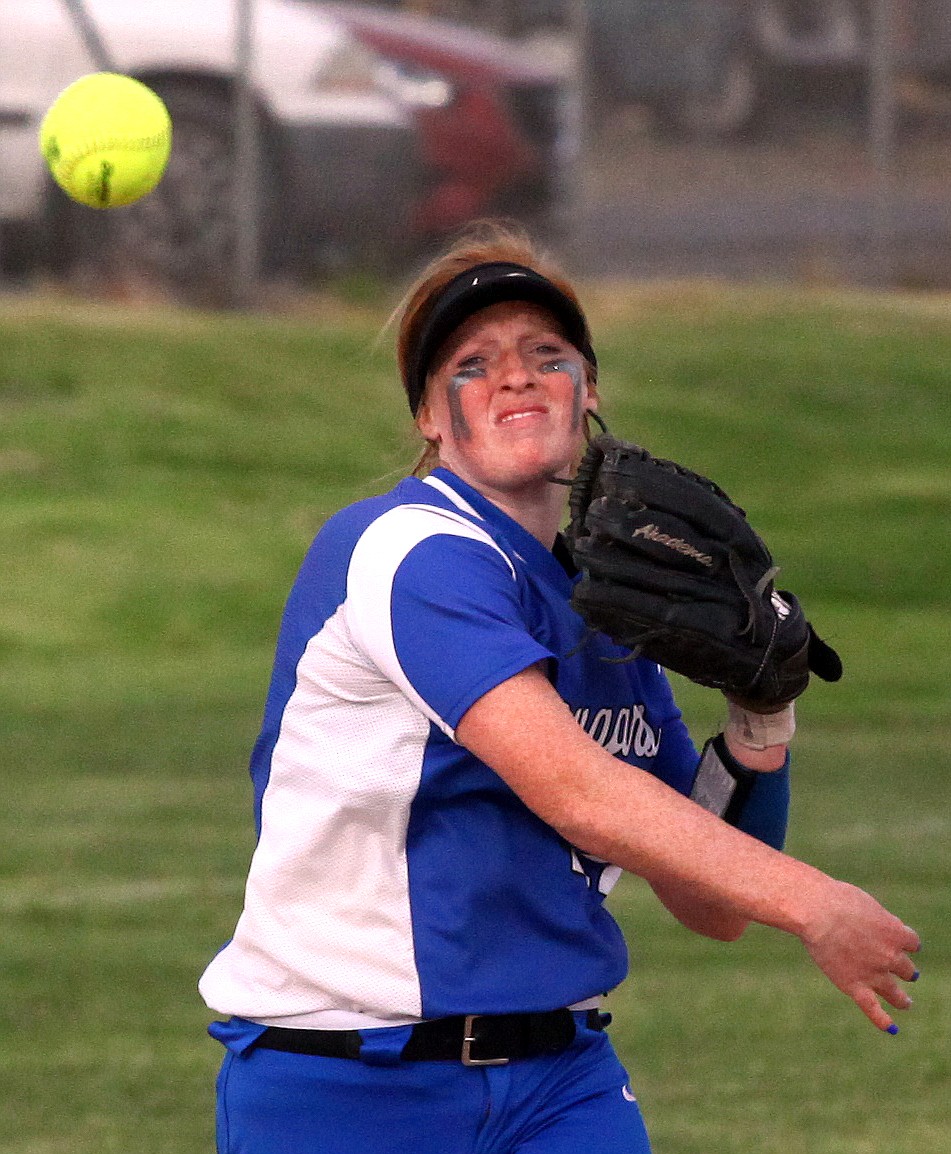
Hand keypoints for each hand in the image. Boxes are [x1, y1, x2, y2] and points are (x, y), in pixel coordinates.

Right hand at [801, 879, 920, 1032]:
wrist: (816, 911)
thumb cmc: (837, 900)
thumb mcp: (866, 904)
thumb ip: (880, 920)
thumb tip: (887, 929)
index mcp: (896, 933)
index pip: (912, 943)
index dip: (905, 942)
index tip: (898, 940)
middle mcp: (890, 956)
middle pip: (907, 969)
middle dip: (904, 969)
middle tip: (902, 970)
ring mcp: (873, 974)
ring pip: (896, 993)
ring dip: (902, 999)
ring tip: (905, 1003)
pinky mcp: (854, 986)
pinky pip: (873, 1009)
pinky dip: (883, 1020)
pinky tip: (892, 1028)